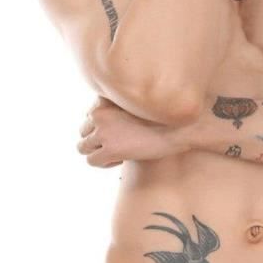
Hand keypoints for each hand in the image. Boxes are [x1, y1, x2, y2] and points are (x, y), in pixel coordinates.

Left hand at [77, 97, 191, 167]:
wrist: (180, 128)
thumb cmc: (165, 118)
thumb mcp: (139, 104)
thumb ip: (121, 109)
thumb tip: (114, 123)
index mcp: (105, 99)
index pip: (90, 115)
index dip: (104, 127)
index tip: (120, 133)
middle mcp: (99, 113)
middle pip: (83, 130)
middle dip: (97, 140)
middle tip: (117, 146)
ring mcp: (103, 132)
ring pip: (82, 147)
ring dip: (98, 152)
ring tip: (117, 155)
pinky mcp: (110, 149)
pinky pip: (92, 161)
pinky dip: (104, 164)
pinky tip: (121, 160)